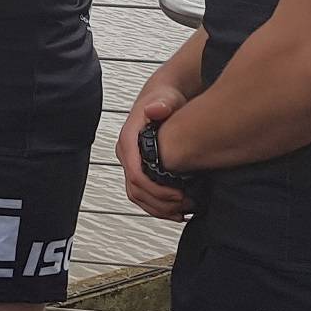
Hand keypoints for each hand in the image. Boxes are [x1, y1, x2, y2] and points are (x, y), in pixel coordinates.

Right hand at [116, 87, 192, 221]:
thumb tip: (155, 109)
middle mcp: (126, 153)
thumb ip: (161, 105)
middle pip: (136, 189)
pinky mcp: (139, 168)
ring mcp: (131, 162)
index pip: (135, 174)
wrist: (163, 98)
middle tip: (184, 206)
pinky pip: (142, 194)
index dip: (156, 190)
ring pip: (137, 195)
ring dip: (158, 208)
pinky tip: (176, 209)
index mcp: (128, 140)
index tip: (177, 195)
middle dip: (159, 203)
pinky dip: (157, 205)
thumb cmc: (163, 99)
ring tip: (182, 212)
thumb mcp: (164, 99)